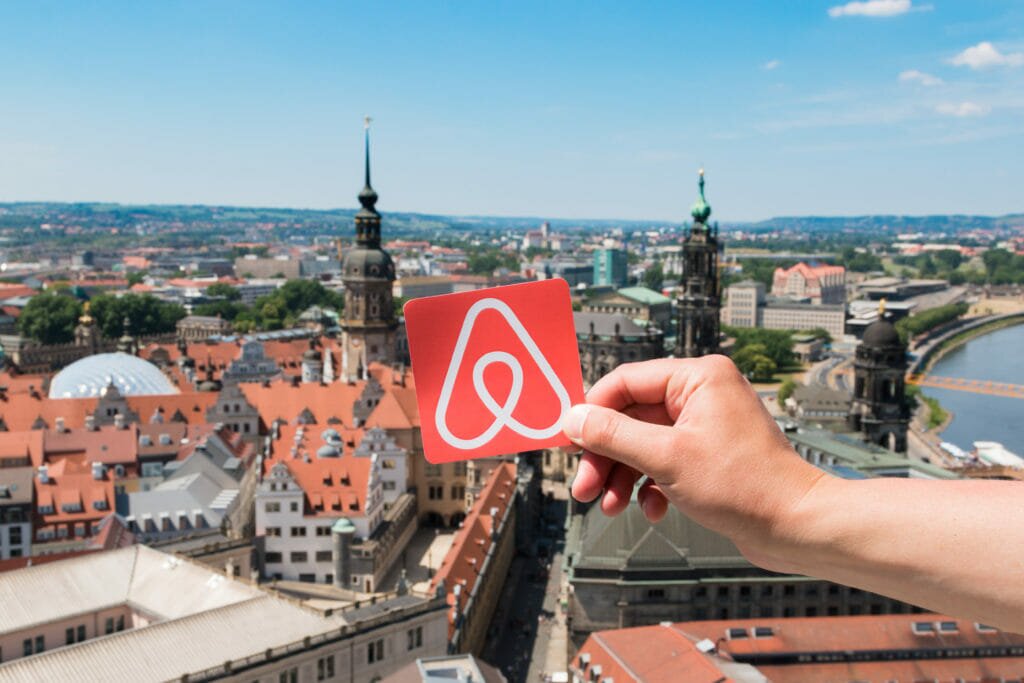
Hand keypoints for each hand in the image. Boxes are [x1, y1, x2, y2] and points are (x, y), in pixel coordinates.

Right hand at [561, 356, 825, 569]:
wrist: (797, 527)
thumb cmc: (745, 486)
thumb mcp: (666, 458)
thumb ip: (614, 435)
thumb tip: (573, 418)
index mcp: (697, 377)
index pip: (626, 381)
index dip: (593, 412)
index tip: (569, 443)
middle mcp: (702, 394)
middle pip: (631, 417)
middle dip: (605, 455)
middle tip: (583, 488)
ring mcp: (705, 425)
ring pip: (644, 444)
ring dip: (622, 476)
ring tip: (608, 507)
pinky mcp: (708, 455)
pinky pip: (664, 462)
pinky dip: (650, 486)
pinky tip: (650, 510)